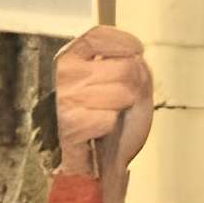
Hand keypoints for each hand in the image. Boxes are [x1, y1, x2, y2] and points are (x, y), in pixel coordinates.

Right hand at [54, 25, 153, 175]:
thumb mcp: (132, 89)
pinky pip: (110, 117)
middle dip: (134, 88)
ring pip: (122, 92)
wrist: (101, 166)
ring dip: (125, 109)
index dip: (123, 41)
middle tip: (122, 106)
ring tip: (113, 119)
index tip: (138, 51)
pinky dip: (113, 127)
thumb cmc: (116, 127)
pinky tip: (103, 133)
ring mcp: (66, 97)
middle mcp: (65, 74)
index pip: (98, 36)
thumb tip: (137, 58)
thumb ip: (136, 67)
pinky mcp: (70, 122)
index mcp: (72, 59)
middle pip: (123, 67)